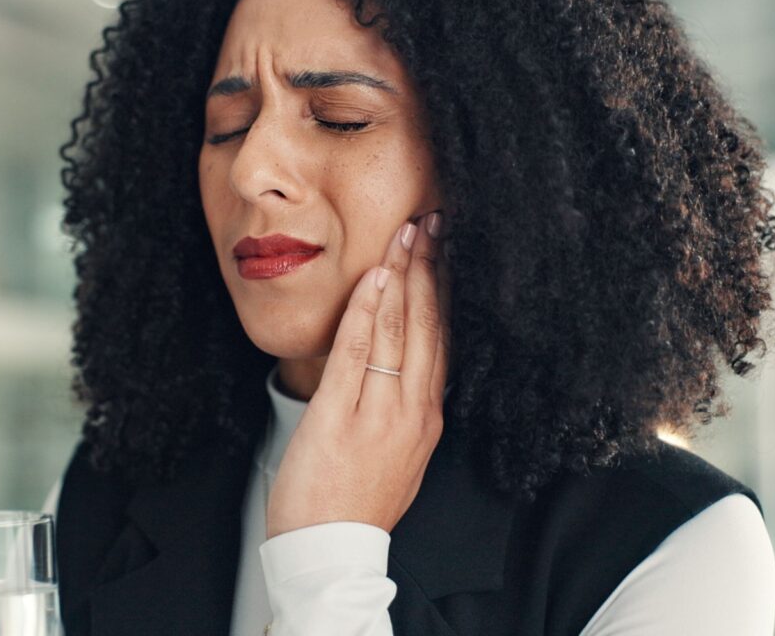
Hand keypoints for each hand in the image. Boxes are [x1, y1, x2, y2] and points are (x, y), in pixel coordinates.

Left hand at [266, 209, 450, 537]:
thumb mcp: (395, 455)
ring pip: (402, 332)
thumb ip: (400, 411)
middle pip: (430, 327)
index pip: (442, 342)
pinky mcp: (341, 417)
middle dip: (432, 270)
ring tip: (408, 234)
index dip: (444, 292)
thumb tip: (397, 370)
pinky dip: (370, 312)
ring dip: (404, 277)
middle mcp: (413, 413)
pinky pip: (360, 353)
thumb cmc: (356, 503)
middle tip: (433, 223)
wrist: (331, 551)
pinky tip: (376, 278)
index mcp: (426, 419)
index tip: (443, 253)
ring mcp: (380, 414)